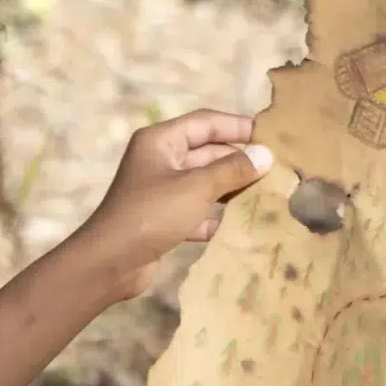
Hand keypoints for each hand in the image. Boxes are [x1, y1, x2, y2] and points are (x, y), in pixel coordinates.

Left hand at [73, 110, 274, 298]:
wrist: (109, 263)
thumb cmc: (150, 215)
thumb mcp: (196, 187)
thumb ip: (232, 169)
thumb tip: (266, 155)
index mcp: (160, 141)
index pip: (205, 123)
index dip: (238, 126)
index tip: (270, 134)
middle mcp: (159, 161)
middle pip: (207, 153)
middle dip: (238, 160)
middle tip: (276, 168)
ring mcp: (160, 192)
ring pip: (204, 183)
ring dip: (231, 188)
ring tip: (267, 193)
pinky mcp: (163, 220)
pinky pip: (197, 212)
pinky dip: (216, 217)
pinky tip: (241, 224)